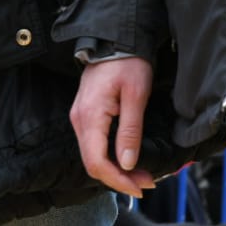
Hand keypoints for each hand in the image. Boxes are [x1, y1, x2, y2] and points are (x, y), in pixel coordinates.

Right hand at [70, 58, 157, 196]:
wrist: (115, 38)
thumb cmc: (129, 61)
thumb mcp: (136, 95)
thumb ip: (130, 131)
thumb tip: (127, 163)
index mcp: (90, 117)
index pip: (96, 162)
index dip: (118, 180)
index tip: (141, 187)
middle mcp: (79, 121)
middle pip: (93, 164)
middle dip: (119, 179)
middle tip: (146, 184)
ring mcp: (80, 119)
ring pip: (93, 157)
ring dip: (116, 170)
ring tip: (140, 175)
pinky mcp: (85, 116)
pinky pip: (94, 145)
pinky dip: (110, 157)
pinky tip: (127, 159)